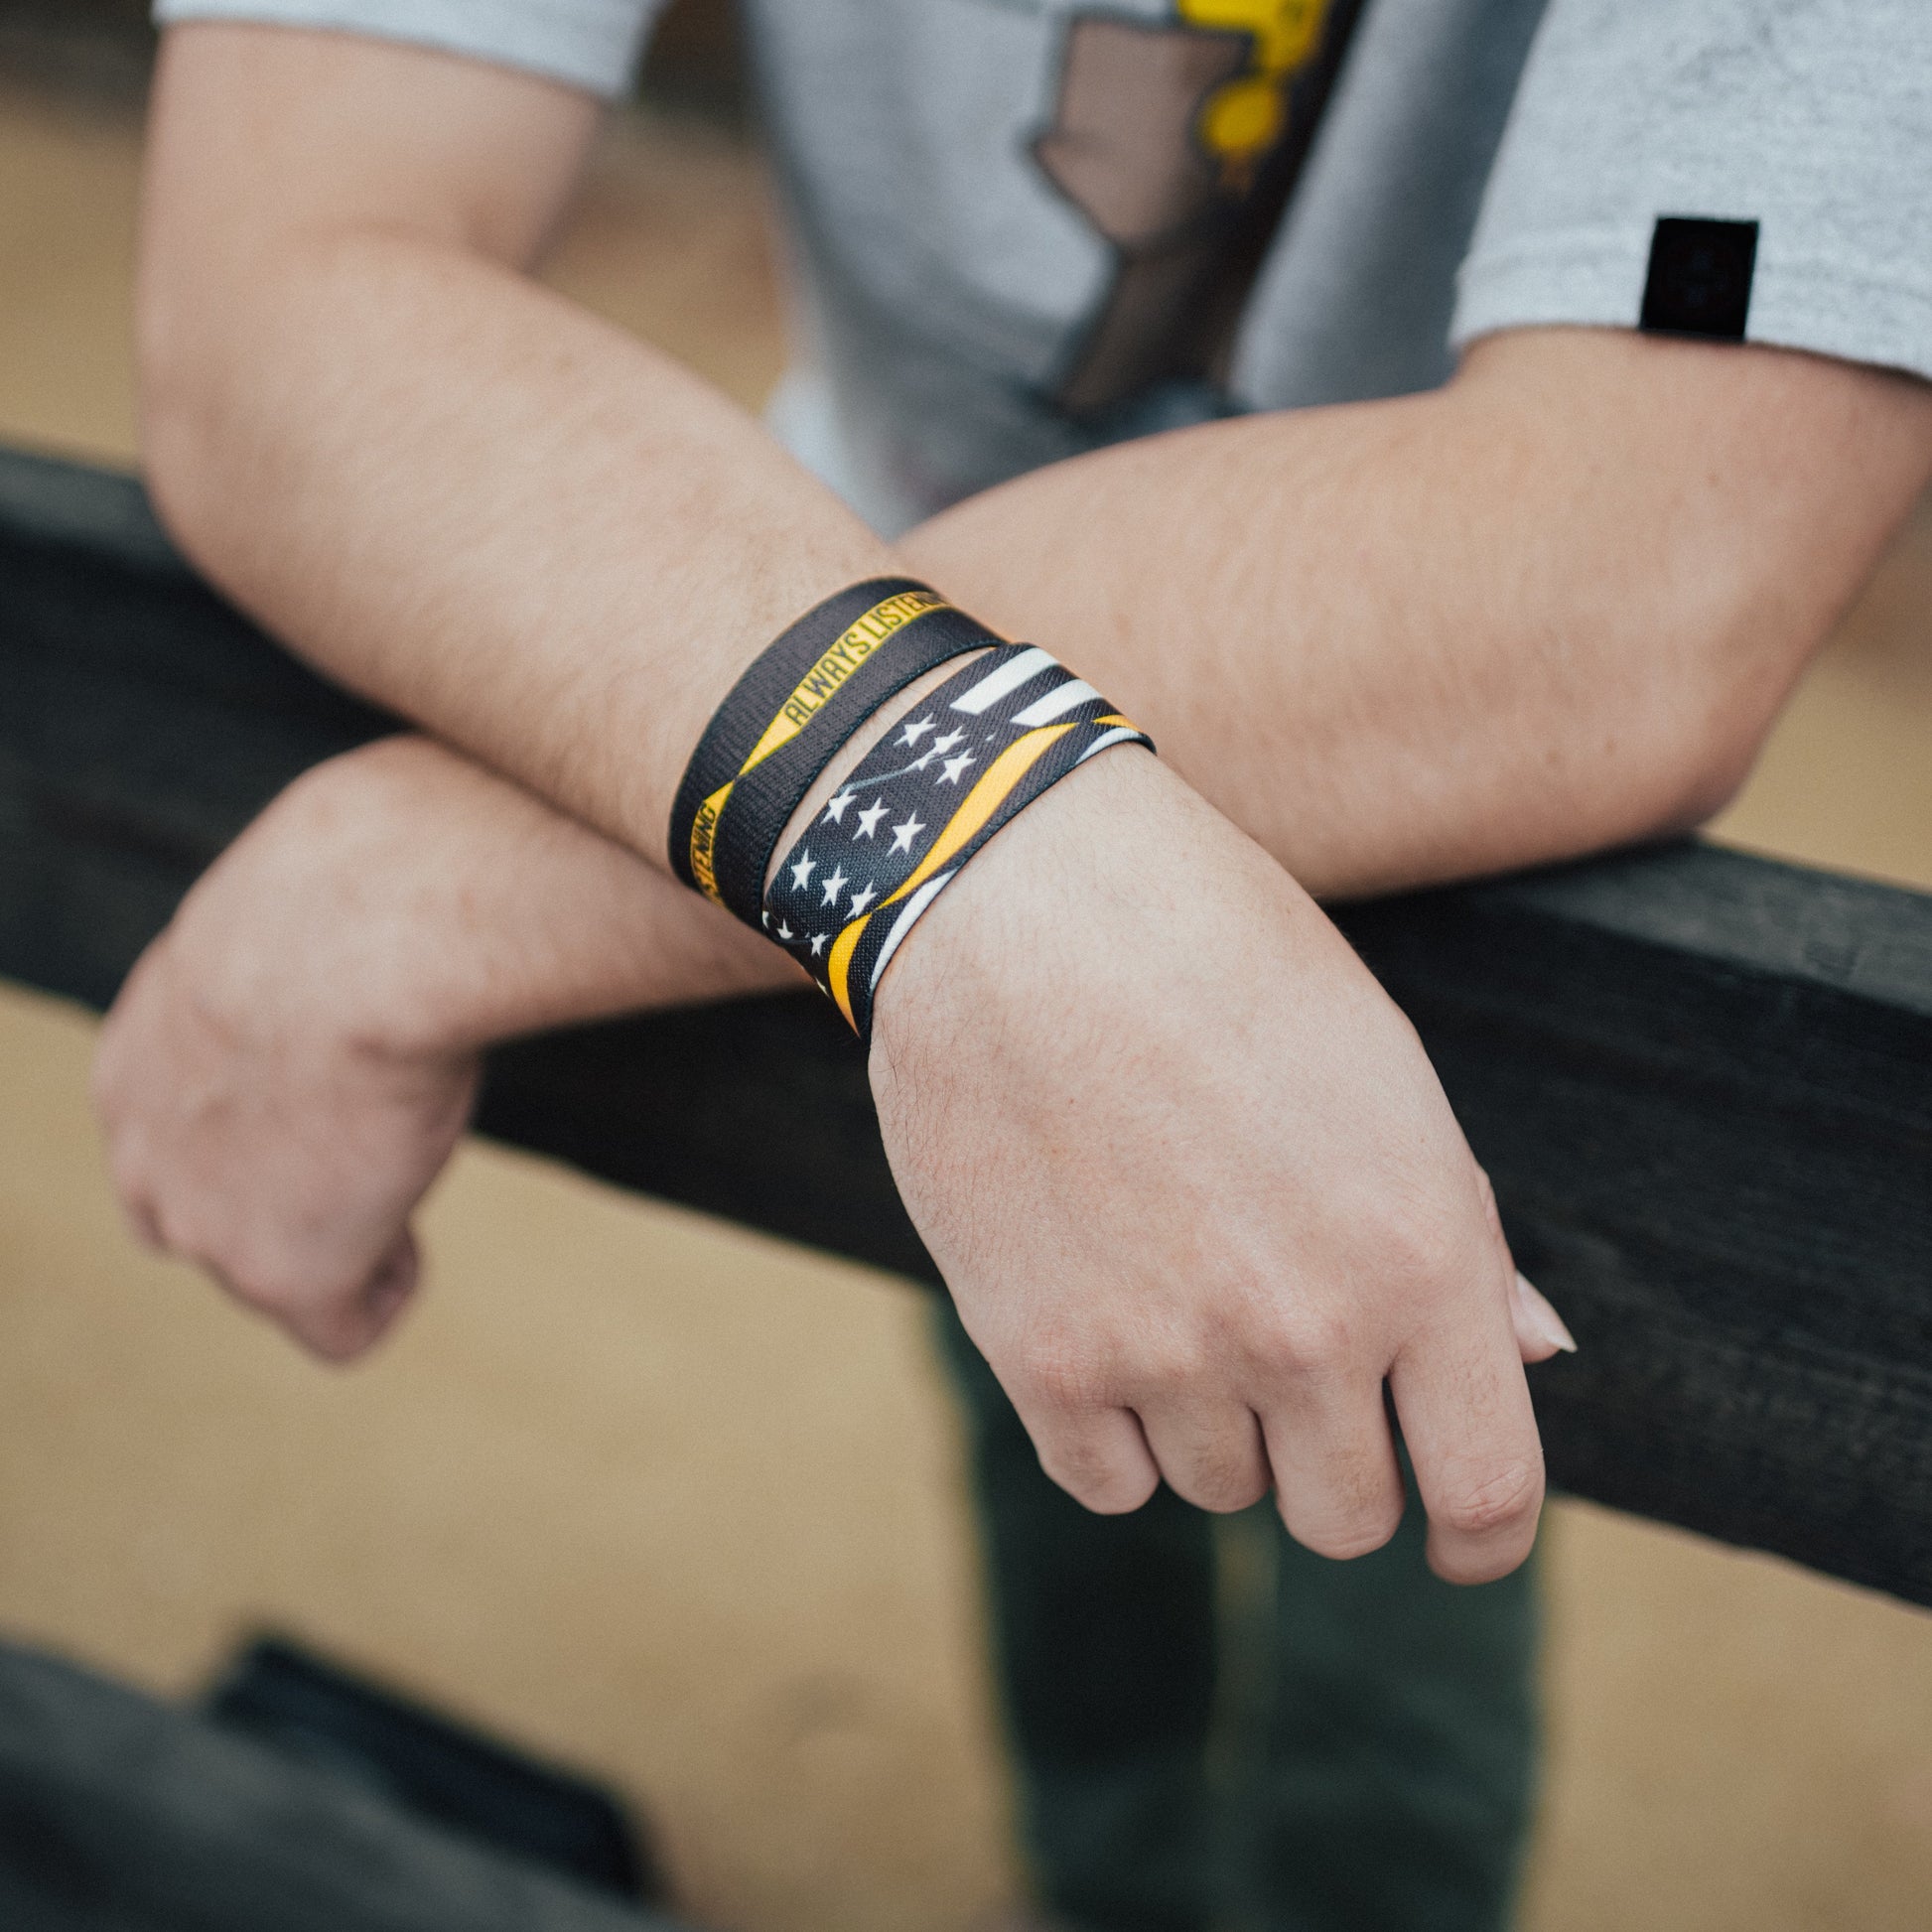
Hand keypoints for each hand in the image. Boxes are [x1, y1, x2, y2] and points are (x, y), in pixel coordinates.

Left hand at [92, 736, 790, 1359]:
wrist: (364, 926)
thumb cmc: (374, 868)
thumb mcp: (334, 879)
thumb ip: (360, 897)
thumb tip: (522, 783)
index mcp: (149, 1042)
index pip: (187, 1119)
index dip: (280, 1116)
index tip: (354, 1089)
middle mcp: (142, 1141)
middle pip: (205, 1214)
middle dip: (292, 1197)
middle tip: (382, 1147)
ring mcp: (201, 1217)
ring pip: (274, 1266)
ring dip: (348, 1236)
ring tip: (406, 1164)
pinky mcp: (280, 1270)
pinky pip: (345, 1327)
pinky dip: (389, 1286)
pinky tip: (417, 1236)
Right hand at [871, 749, 1573, 1582]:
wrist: (1025, 902)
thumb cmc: (1220, 961)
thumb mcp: (1380, 1075)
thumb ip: (1463, 1236)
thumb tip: (1537, 1354)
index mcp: (1419, 1253)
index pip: (1490, 1489)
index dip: (1485, 1538)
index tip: (1461, 1538)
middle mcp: (1306, 1326)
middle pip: (1346, 1516)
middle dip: (1338, 1464)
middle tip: (1293, 1366)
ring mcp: (1168, 1353)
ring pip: (1223, 1491)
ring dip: (1217, 1423)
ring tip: (1178, 1288)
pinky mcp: (1041, 1358)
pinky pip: (1111, 1481)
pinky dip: (1118, 1429)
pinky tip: (1108, 1324)